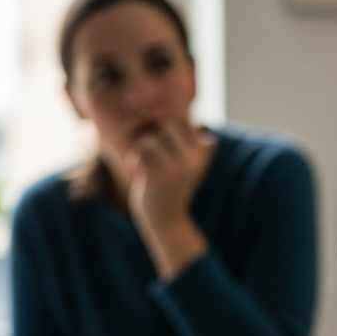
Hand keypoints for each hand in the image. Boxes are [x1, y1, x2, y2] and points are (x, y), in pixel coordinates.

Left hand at [124, 121, 213, 280]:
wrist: (165, 220)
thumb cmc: (172, 186)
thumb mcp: (186, 162)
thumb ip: (184, 140)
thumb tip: (170, 115)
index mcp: (202, 153)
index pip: (182, 122)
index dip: (166, 126)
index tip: (160, 142)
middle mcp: (193, 159)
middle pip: (166, 125)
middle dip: (154, 136)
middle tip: (151, 153)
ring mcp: (176, 169)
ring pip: (150, 140)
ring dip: (142, 150)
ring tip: (144, 163)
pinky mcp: (158, 177)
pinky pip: (139, 152)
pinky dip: (134, 160)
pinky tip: (137, 171)